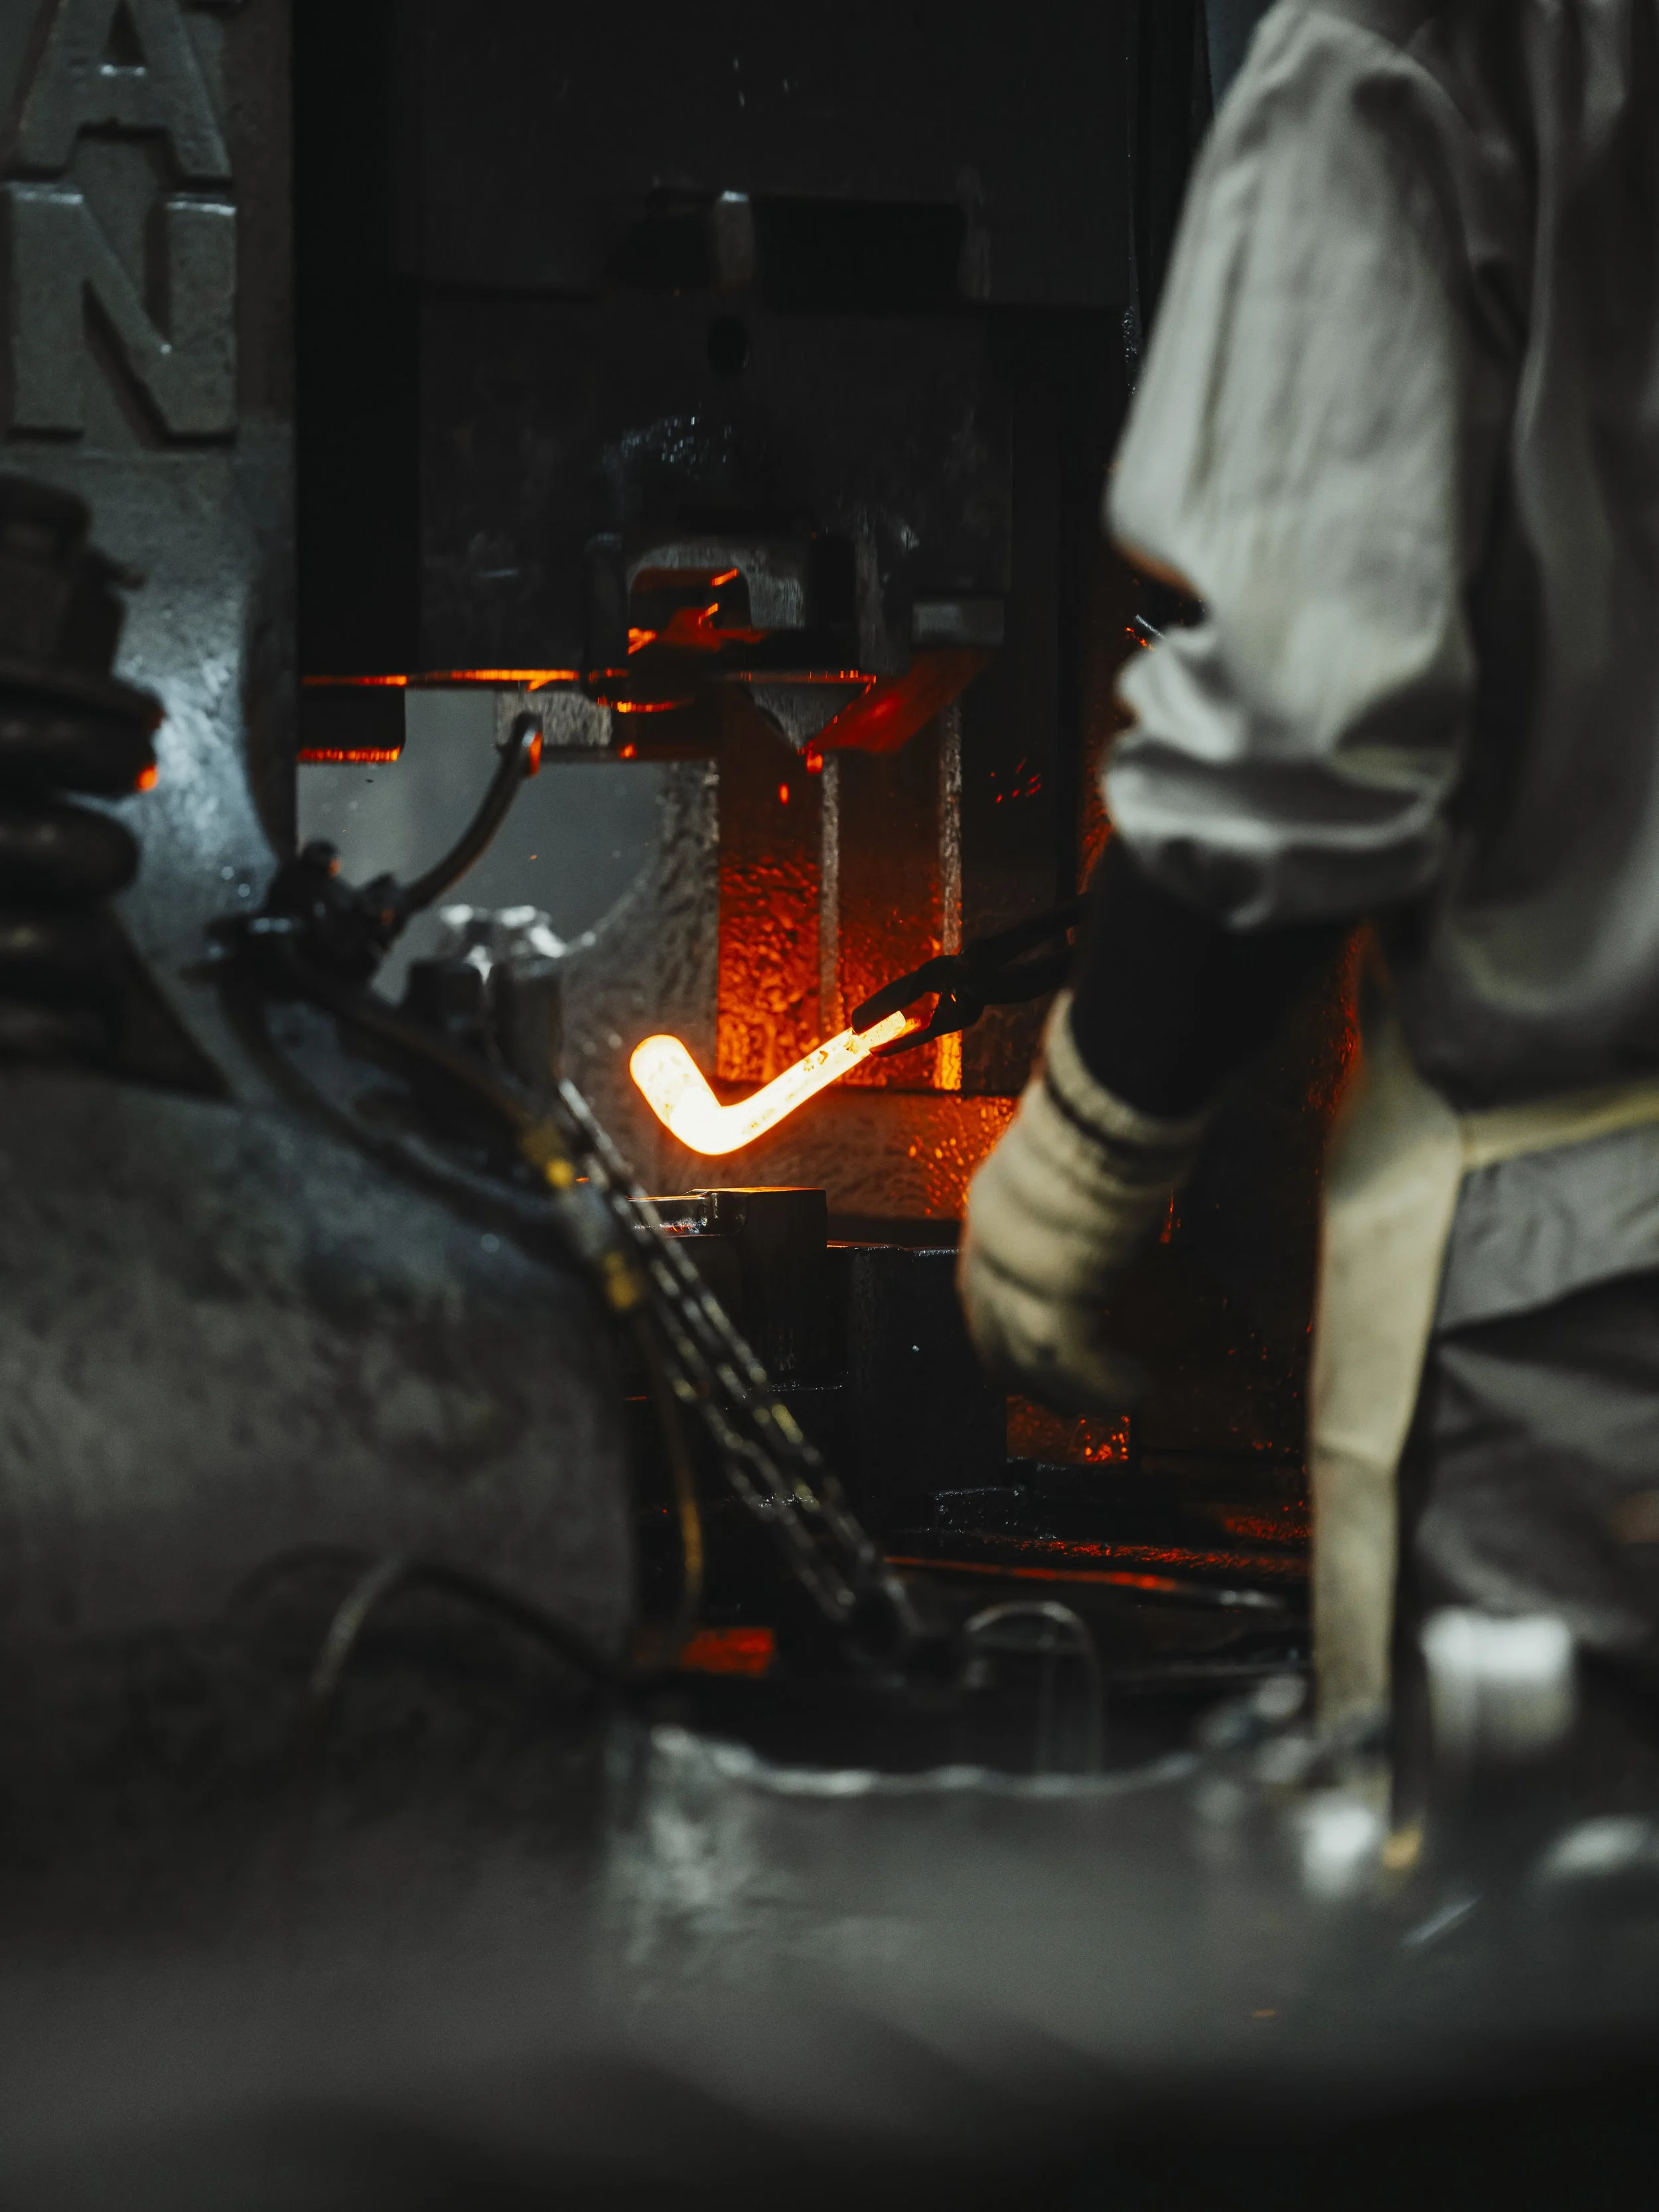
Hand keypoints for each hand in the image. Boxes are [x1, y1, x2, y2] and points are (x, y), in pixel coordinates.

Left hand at [957, 992, 1211, 1416]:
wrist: (1116, 1098)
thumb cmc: (1109, 1125)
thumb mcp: (1069, 1175)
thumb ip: (1063, 1215)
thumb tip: (1089, 1242)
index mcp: (988, 1211)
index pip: (979, 1294)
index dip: (1005, 1339)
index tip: (1038, 1367)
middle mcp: (988, 1240)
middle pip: (993, 1333)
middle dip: (1031, 1378)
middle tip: (1074, 1403)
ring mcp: (1017, 1263)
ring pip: (1031, 1355)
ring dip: (1078, 1390)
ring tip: (1126, 1392)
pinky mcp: (1056, 1283)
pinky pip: (1067, 1356)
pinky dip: (1100, 1384)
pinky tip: (1133, 1387)